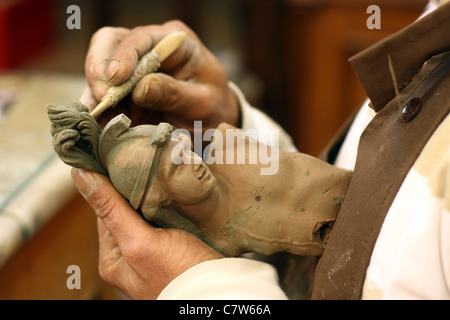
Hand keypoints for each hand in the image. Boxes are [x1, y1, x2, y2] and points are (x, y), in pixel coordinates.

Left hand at [71, 168, 222, 298]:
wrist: (222, 293)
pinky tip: (178, 193)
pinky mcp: (177, 247)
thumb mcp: (141, 242)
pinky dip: (171, 205)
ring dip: (155, 195)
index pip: (105, 211)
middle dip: (137, 189)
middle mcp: (131, 256)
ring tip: (163, 172)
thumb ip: (113, 210)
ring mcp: (154, 253)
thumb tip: (80, 177)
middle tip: (146, 160)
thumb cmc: (180, 276)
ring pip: (149, 214)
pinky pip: (167, 219)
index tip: (120, 159)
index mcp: (113, 259)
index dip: (111, 185)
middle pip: (127, 212)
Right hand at [83, 20, 238, 130]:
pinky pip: (103, 96)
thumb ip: (175, 94)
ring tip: (94, 117)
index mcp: (174, 41)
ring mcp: (133, 69)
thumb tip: (141, 88)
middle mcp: (149, 48)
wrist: (212, 124)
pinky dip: (97, 111)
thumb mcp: (203, 103)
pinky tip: (97, 125)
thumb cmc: (213, 107)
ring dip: (94, 94)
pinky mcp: (124, 91)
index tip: (117, 79)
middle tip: (101, 97)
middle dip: (100, 69)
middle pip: (110, 43)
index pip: (142, 37)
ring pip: (100, 70)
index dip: (125, 55)